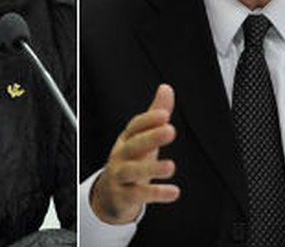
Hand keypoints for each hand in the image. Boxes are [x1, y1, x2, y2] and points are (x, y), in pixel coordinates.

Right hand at [90, 84, 179, 223]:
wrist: (110, 195)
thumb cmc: (130, 162)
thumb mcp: (142, 138)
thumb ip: (155, 114)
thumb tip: (166, 88)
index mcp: (126, 139)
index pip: (134, 127)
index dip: (148, 120)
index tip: (164, 114)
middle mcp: (121, 156)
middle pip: (132, 145)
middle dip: (150, 138)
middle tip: (170, 131)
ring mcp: (120, 176)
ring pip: (132, 171)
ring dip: (151, 168)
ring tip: (171, 166)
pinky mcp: (123, 196)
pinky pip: (138, 194)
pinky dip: (155, 193)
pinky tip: (173, 191)